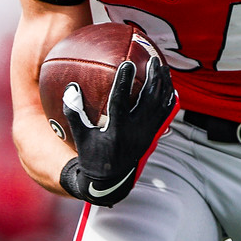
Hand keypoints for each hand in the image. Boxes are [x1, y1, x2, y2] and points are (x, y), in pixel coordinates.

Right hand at [59, 55, 175, 206]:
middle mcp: (136, 132)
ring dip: (164, 85)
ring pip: (161, 105)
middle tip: (153, 59)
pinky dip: (168, 98)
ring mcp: (148, 134)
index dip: (124, 82)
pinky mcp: (153, 136)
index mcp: (116, 131)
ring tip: (163, 67)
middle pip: (149, 100)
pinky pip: (165, 114)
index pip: (121, 102)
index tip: (127, 63)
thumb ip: (74, 113)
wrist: (110, 181)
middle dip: (153, 78)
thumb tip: (71, 87)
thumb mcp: (80, 137)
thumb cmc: (92, 156)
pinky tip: (169, 86)